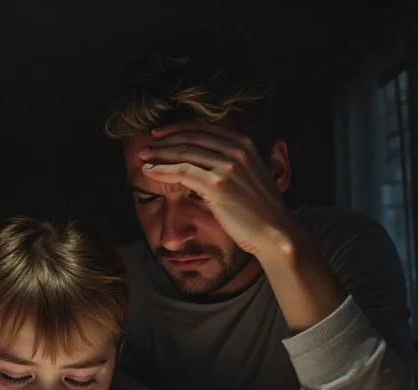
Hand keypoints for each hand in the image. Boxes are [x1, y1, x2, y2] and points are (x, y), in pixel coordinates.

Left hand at [140, 122, 296, 258]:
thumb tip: (205, 160)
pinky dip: (162, 170)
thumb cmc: (260, 210)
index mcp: (244, 144)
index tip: (159, 134)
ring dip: (159, 154)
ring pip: (183, 153)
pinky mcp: (218, 185)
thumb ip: (232, 162)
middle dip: (164, 140)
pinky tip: (149, 172)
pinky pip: (182, 172)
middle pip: (190, 138)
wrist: (274, 232)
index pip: (203, 128)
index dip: (177, 129)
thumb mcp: (251, 175)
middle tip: (145, 146)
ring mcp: (228, 166)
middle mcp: (237, 150)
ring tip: (142, 158)